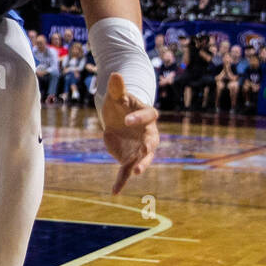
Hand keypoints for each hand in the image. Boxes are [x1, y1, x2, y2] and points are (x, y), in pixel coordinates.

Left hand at [99, 72, 158, 194]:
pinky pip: (127, 170)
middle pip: (151, 143)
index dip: (138, 118)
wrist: (119, 118)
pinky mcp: (131, 158)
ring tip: (134, 173)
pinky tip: (114, 191)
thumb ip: (118, 88)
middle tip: (141, 158)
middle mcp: (149, 134)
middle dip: (146, 151)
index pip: (148, 116)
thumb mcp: (117, 97)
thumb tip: (115, 74)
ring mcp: (141, 148)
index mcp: (148, 116)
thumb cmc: (121, 104)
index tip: (126, 119)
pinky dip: (121, 181)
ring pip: (143, 159)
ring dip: (139, 167)